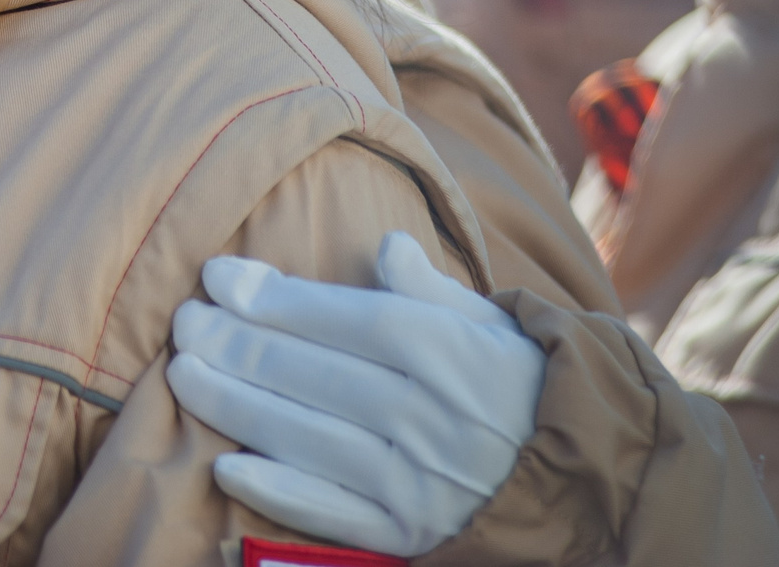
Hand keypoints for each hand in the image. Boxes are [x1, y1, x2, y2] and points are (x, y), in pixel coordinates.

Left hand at [169, 231, 543, 558]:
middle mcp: (426, 414)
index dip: (269, 297)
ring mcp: (416, 479)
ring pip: (305, 438)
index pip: (336, 316)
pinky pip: (331, 512)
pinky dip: (277, 490)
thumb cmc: (527, 386)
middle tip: (183, 323)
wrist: (595, 483)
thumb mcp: (494, 324)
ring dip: (235, 405)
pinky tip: (226, 463)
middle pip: (308, 373)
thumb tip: (386, 246)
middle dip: (234, 344)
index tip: (216, 278)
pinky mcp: (411, 532)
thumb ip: (431, 287)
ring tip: (183, 376)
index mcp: (444, 350)